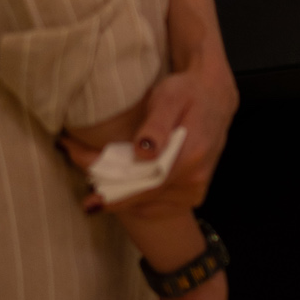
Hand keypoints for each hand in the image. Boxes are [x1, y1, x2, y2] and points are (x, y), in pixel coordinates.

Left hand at [62, 47, 236, 218]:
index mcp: (190, 157)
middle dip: (110, 194)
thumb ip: (156, 125)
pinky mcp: (191, 195)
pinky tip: (121, 186)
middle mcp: (195, 180)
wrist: (214, 98)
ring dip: (121, 197)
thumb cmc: (187, 93)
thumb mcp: (170, 98)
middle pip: (143, 199)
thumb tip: (142, 152)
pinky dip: (135, 200)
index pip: (146, 185)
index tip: (86, 199)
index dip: (114, 192)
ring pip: (147, 207)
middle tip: (84, 192)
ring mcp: (195, 191)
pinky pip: (156, 207)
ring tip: (99, 181)